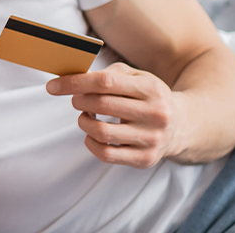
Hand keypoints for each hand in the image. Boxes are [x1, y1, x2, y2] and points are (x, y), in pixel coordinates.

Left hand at [45, 62, 180, 168]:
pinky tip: (93, 134)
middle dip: (78, 100)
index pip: (105, 82)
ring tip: (85, 116)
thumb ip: (109, 74)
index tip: (52, 86)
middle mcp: (155, 114)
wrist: (182, 125)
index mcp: (152, 89)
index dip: (74, 83)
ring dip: (83, 121)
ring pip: (101, 132)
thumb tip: (74, 78)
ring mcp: (151, 139)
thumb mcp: (137, 77)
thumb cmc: (148, 97)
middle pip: (101, 104)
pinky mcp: (145, 159)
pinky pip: (106, 154)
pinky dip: (90, 143)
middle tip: (75, 99)